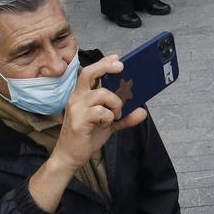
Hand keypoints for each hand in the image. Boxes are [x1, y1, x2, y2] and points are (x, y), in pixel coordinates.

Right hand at [52, 55, 146, 171]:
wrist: (70, 156)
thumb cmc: (86, 136)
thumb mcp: (109, 124)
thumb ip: (124, 117)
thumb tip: (142, 111)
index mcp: (81, 95)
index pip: (91, 72)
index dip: (104, 63)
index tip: (118, 58)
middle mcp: (77, 97)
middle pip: (90, 73)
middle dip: (106, 67)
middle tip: (121, 67)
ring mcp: (77, 108)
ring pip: (102, 94)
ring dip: (115, 103)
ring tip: (115, 114)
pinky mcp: (79, 120)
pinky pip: (101, 112)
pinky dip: (109, 117)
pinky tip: (104, 124)